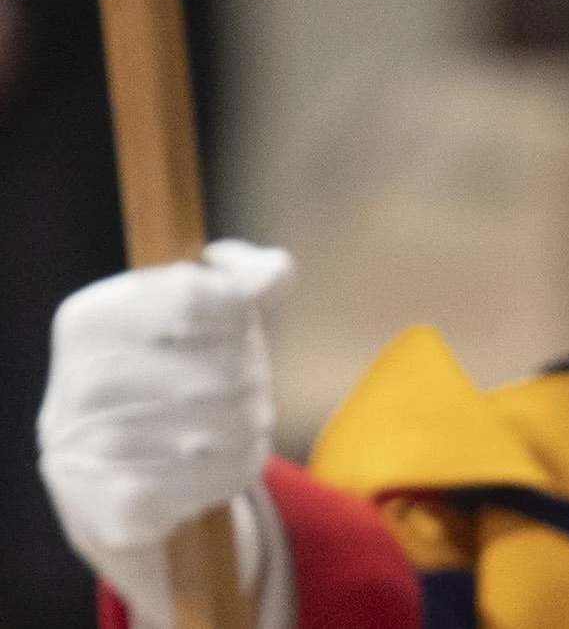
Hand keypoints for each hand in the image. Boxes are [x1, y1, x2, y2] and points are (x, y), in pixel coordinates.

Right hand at [39, 239, 293, 625]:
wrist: (93, 467)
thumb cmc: (158, 372)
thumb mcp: (185, 310)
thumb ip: (239, 282)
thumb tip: (276, 270)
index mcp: (95, 319)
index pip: (203, 298)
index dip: (238, 316)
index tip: (230, 327)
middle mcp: (87, 380)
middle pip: (233, 371)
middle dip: (249, 382)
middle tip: (227, 391)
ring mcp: (98, 447)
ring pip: (237, 428)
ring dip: (247, 430)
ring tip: (219, 430)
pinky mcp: (122, 504)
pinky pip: (223, 478)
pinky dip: (231, 472)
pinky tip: (204, 467)